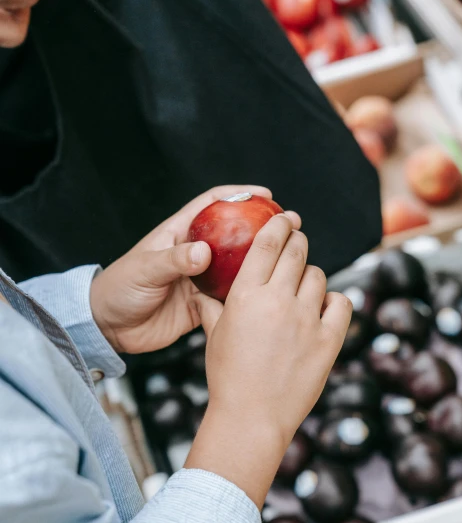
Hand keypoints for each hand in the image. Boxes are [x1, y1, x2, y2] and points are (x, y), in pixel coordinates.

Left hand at [90, 185, 299, 353]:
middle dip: (261, 227)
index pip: (212, 204)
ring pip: (237, 266)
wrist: (110, 327)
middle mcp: (195, 253)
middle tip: (289, 225)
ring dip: (260, 261)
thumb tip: (204, 253)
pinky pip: (231, 297)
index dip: (239, 195)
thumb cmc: (119, 289)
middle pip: (234, 234)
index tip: (266, 195)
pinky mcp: (203, 304)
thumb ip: (174, 260)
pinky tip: (269, 293)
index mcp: (179, 234)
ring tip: (289, 258)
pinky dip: (249, 294)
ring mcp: (201, 278)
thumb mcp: (144, 269)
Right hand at [185, 214, 351, 507]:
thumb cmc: (228, 377)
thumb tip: (205, 291)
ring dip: (311, 276)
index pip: (267, 244)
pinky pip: (342, 303)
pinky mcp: (329, 341)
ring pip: (318, 276)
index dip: (278, 225)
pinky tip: (325, 308)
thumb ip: (212, 307)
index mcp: (247, 296)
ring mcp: (307, 320)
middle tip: (298, 242)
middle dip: (298, 241)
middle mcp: (279, 301)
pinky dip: (335, 302)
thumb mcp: (214, 336)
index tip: (284, 218)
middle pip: (297, 252)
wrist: (252, 418)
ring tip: (304, 287)